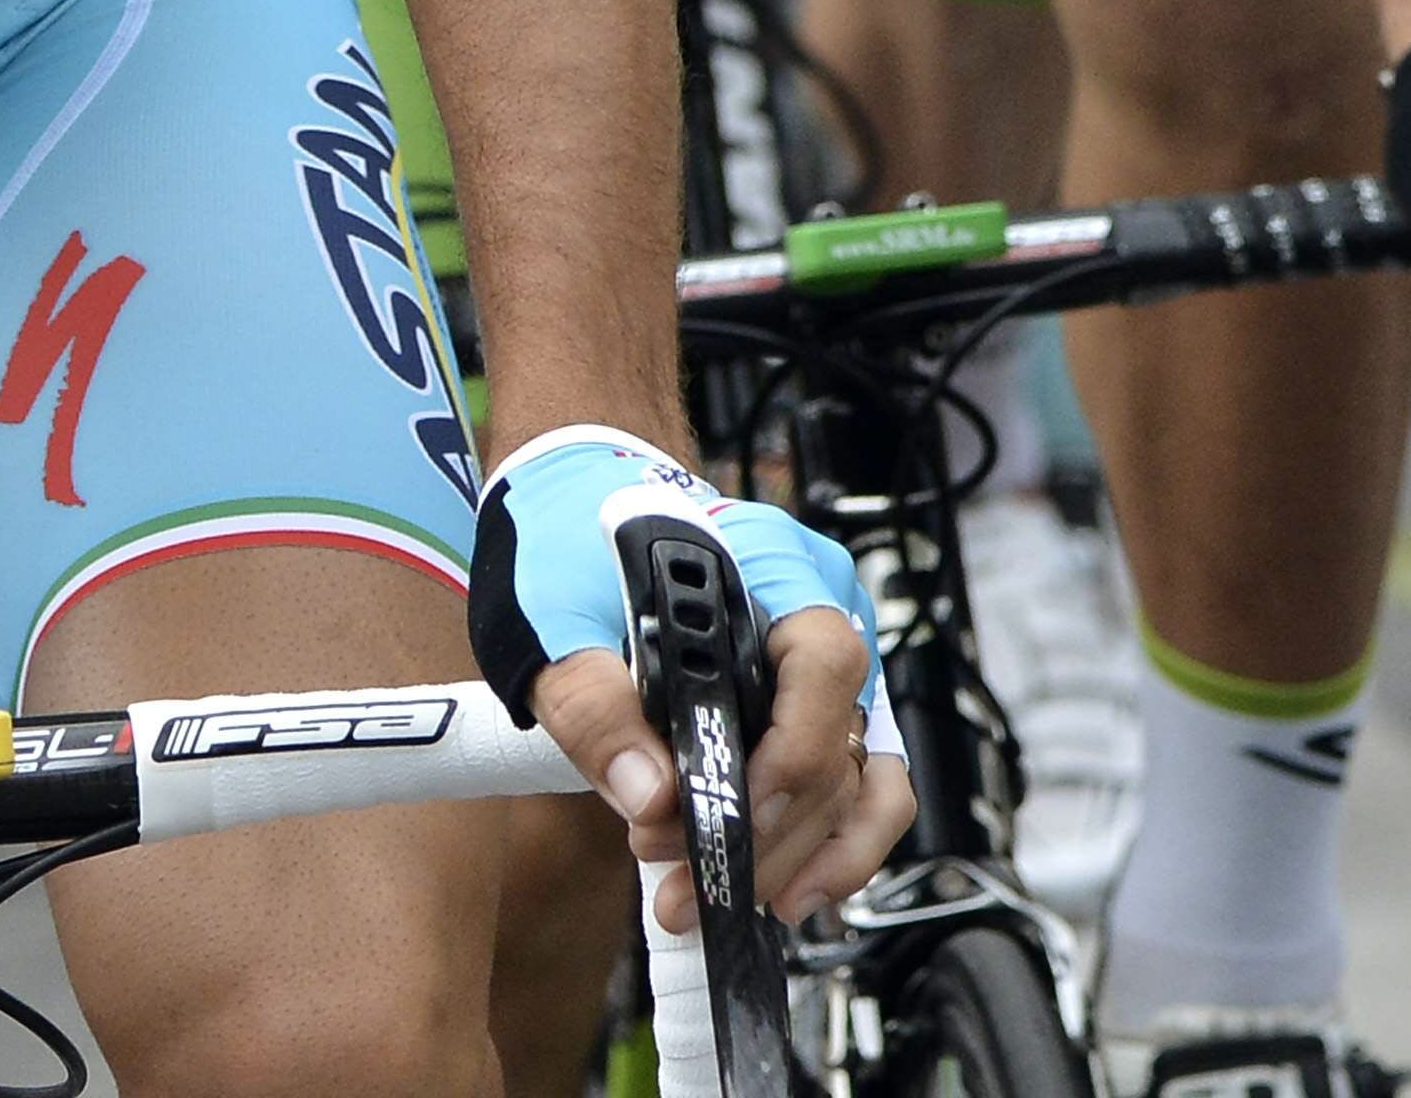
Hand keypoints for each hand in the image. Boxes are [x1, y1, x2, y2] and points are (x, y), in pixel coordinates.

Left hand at [475, 428, 915, 926]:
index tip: (726, 816)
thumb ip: (591, 697)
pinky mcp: (814, 712)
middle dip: (766, 832)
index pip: (822, 663)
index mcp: (773, 565)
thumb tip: (649, 797)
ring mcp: (828, 669)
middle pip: (835, 744)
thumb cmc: (569, 542)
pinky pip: (857, 790)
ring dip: (800, 856)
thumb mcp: (550, 608)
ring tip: (727, 903)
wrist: (577, 507)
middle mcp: (824, 614)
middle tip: (683, 876)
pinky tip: (783, 891)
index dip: (786, 753)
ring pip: (859, 782)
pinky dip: (828, 847)